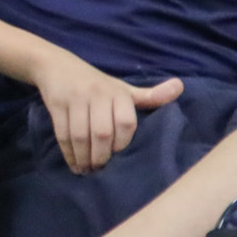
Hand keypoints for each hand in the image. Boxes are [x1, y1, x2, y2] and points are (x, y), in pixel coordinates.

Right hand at [33, 54, 181, 173]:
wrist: (56, 65)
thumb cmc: (97, 83)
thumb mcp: (123, 89)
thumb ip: (150, 96)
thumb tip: (180, 86)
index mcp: (118, 93)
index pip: (126, 123)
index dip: (122, 144)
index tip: (118, 157)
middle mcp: (97, 94)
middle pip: (102, 132)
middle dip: (101, 156)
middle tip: (100, 170)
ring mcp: (75, 99)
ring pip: (80, 135)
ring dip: (83, 157)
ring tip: (87, 170)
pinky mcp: (56, 105)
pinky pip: (63, 133)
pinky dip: (68, 153)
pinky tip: (74, 164)